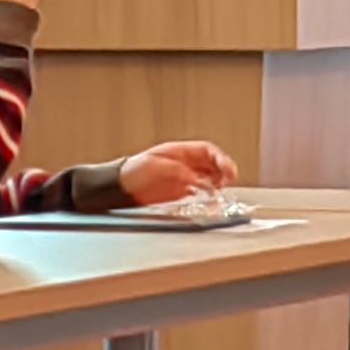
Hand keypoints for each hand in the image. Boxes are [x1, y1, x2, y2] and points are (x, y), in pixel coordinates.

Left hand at [120, 141, 237, 205]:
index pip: (207, 151)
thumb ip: (177, 171)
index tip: (227, 168)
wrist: (119, 188)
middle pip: (211, 163)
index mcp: (180, 152)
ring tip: (221, 190)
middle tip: (229, 180)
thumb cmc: (133, 171)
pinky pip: (199, 191)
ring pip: (208, 177)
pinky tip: (210, 198)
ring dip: (217, 182)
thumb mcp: (156, 166)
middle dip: (224, 170)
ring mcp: (182, 178)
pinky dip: (207, 194)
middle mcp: (184, 164)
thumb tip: (196, 180)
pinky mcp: (178, 192)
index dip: (220, 158)